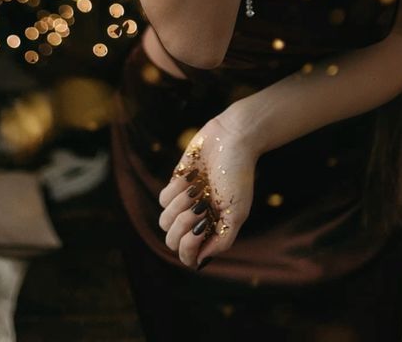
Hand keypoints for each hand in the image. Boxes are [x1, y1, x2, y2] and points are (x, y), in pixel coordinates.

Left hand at [157, 114, 256, 269]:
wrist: (231, 139)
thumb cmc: (238, 174)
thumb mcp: (238, 211)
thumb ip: (222, 240)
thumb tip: (199, 262)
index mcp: (212, 230)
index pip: (188, 257)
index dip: (188, 249)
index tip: (200, 229)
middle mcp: (196, 220)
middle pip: (172, 241)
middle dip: (183, 224)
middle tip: (200, 206)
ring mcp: (184, 203)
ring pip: (164, 221)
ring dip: (180, 206)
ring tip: (196, 191)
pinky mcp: (175, 184)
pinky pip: (163, 199)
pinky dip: (175, 190)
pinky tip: (191, 178)